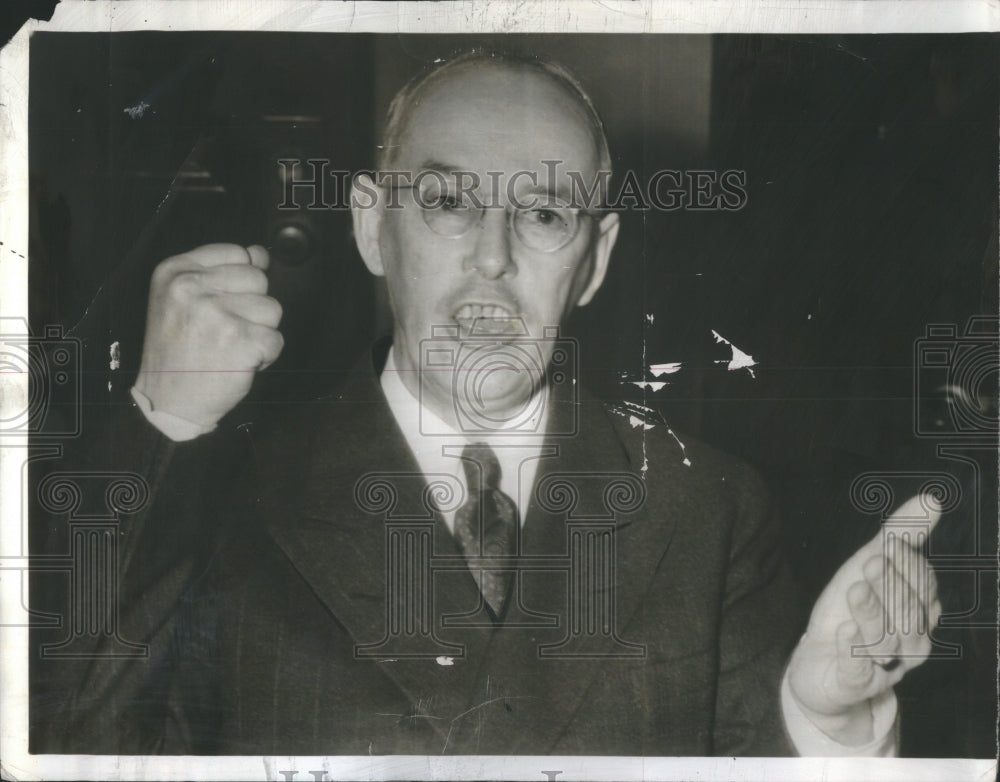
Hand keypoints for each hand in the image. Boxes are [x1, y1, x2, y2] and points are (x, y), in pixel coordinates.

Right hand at [134, 243, 283, 427]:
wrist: (167, 401)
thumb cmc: (179, 352)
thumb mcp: (183, 299)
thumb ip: (221, 271)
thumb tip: (261, 253)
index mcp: (176, 270)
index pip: (238, 253)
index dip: (241, 282)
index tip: (224, 303)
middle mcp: (191, 287)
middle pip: (259, 280)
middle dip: (251, 308)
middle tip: (223, 331)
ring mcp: (215, 313)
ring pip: (273, 309)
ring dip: (260, 332)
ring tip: (230, 346)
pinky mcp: (239, 341)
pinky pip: (276, 340)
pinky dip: (265, 356)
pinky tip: (238, 362)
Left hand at [786, 493, 942, 744]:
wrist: (819, 660)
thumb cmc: (854, 606)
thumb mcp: (872, 563)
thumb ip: (903, 533)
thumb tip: (932, 499)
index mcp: (919, 612)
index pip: (923, 588)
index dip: (908, 566)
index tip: (888, 542)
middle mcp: (909, 643)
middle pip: (908, 614)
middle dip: (891, 587)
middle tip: (872, 562)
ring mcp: (881, 667)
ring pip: (884, 640)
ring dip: (870, 612)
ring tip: (855, 589)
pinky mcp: (851, 684)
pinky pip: (857, 672)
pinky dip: (853, 652)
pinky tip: (846, 632)